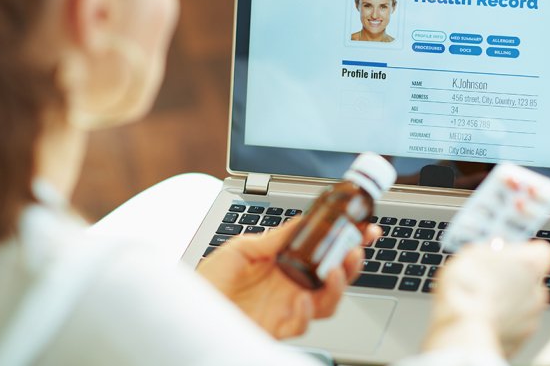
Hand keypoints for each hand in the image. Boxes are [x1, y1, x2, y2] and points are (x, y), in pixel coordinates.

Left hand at [196, 219, 381, 338]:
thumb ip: (274, 238)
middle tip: (356, 248)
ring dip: (338, 286)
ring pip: (327, 303)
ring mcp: (286, 308)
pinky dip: (306, 312)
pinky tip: (301, 298)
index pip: (323, 252)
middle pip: (334, 278)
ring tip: (335, 270)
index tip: (365, 227)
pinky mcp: (277, 328)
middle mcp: (291, 287)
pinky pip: (302, 324)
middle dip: (352, 262)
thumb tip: (302, 222)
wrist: (184, 310)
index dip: (347, 241)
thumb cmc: (208, 281)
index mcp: (285, 265)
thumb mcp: (241, 248)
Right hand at [423, 241, 549, 357]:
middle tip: (486, 281)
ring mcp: (530, 320)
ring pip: (520, 307)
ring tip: (478, 304)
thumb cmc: (469, 289)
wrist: (464, 332)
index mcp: (531, 265)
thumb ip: (490, 249)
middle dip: (511, 281)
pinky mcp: (519, 343)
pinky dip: (498, 325)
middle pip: (529, 281)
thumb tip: (494, 246)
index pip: (540, 252)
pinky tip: (478, 321)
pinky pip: (510, 329)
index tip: (504, 255)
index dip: (521, 253)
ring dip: (504, 305)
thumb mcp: (473, 252)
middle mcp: (538, 292)